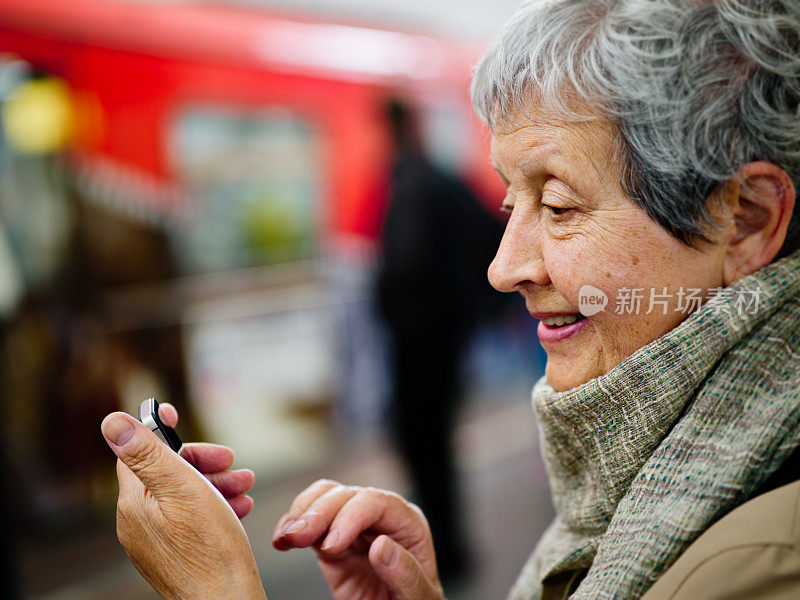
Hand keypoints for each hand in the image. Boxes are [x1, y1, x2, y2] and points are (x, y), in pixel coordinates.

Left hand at [101, 410, 267, 599]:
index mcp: (133, 504)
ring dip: (214, 482)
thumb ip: (147, 454)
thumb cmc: (210, 548)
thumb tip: (111, 422)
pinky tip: (238, 506)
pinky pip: (190, 517)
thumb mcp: (182, 488)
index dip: (158, 430)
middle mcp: (137, 523)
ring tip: (245, 485)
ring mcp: (154, 541)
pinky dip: (214, 505)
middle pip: (165, 473)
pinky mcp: (173, 554)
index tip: (173, 411)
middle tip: (230, 460)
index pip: (136, 452)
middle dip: (200, 460)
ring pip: (182, 495)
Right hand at [273, 479, 444, 599]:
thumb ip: (406, 573)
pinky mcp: (331, 541)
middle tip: (297, 537)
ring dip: (301, 513)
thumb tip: (382, 546)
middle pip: (345, 495)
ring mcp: (354, 526)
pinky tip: (282, 539)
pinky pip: (311, 521)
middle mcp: (379, 518)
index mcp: (406, 523)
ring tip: (286, 537)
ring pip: (325, 498)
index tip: (331, 545)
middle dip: (318, 513)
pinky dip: (292, 524)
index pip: (376, 502)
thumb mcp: (419, 596)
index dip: (350, 516)